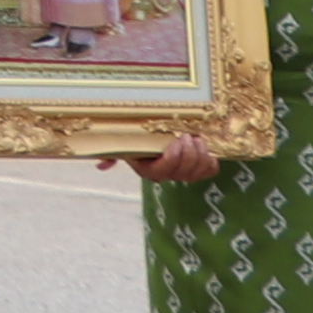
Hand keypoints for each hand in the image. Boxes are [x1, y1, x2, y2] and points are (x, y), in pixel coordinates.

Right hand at [109, 134, 226, 185]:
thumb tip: (102, 165)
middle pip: (183, 171)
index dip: (173, 157)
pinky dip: (211, 161)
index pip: (164, 170)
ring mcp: (183, 174)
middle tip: (189, 135)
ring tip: (198, 138)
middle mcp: (166, 176)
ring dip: (201, 154)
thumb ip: (111, 154)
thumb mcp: (123, 143)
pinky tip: (206, 150)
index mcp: (149, 171)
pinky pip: (209, 171)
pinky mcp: (198, 170)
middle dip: (189, 152)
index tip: (175, 139)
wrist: (155, 136)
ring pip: (197, 172)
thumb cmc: (137, 139)